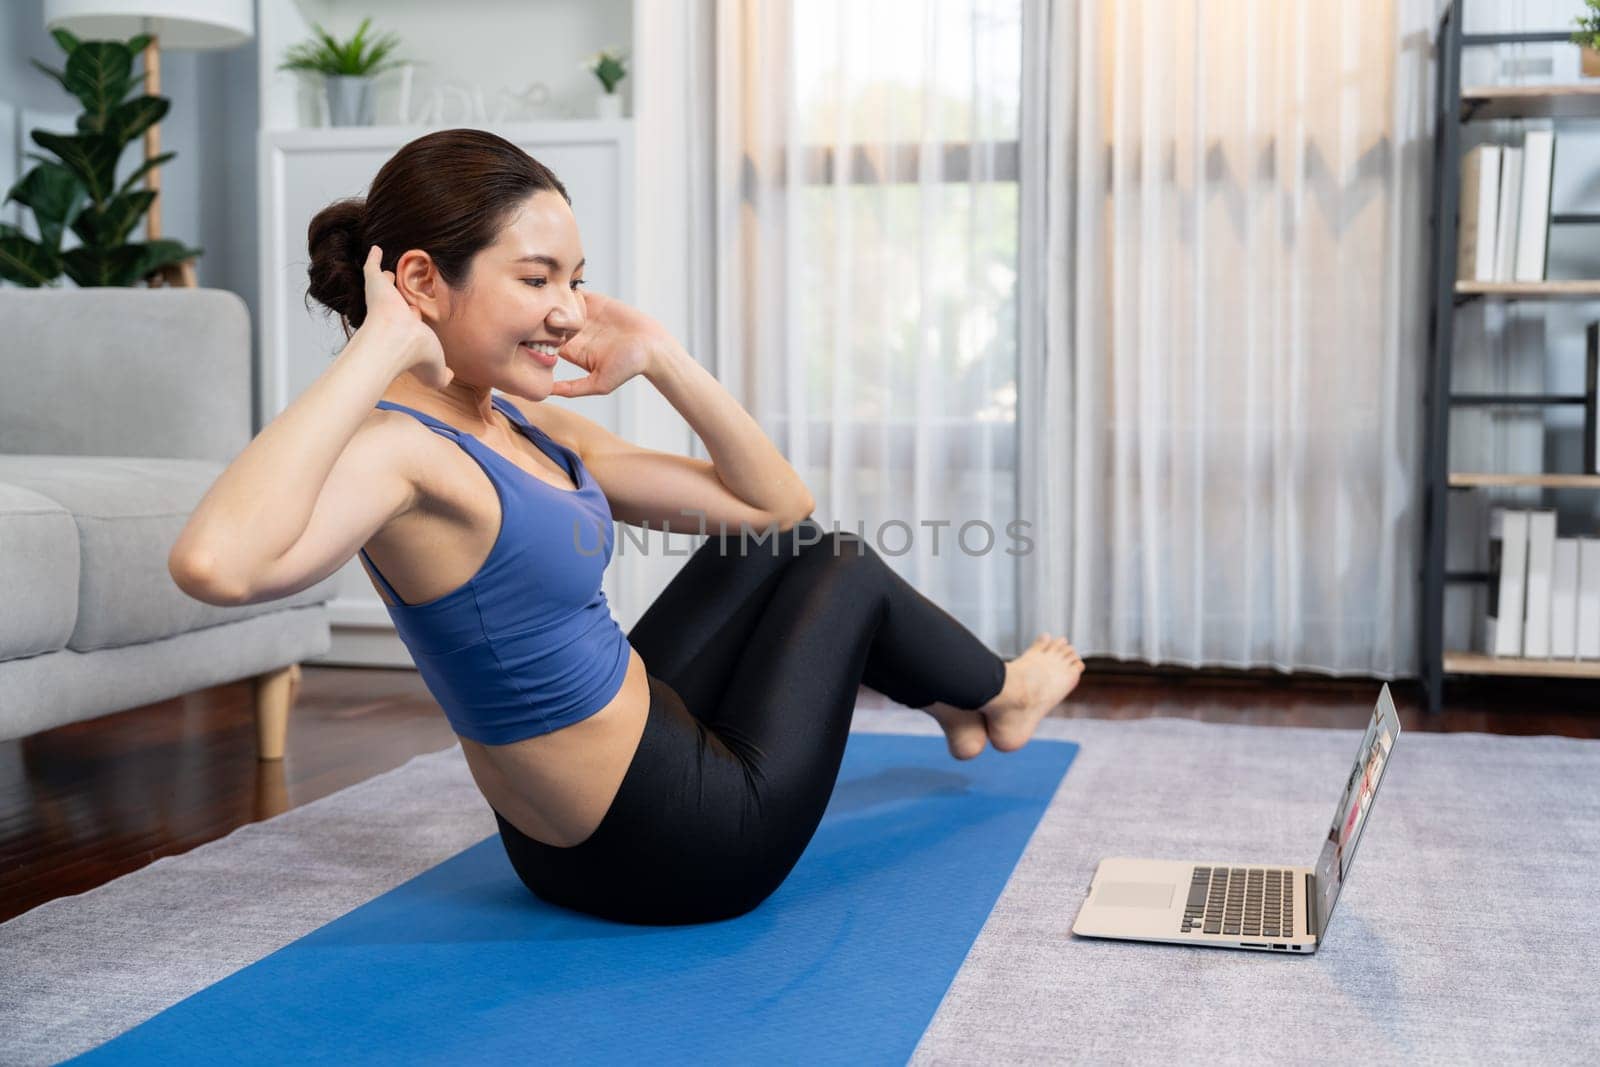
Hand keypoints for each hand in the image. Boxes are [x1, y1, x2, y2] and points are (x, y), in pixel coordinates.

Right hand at [359, 245, 450, 387]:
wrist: (396, 340)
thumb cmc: (415, 354)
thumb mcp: (436, 371)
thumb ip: (445, 375)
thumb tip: (450, 376)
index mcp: (407, 331)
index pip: (410, 322)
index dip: (414, 318)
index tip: (416, 315)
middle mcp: (394, 315)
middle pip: (398, 302)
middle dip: (401, 297)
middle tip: (403, 289)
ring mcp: (384, 299)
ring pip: (386, 286)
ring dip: (386, 278)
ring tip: (390, 270)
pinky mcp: (375, 284)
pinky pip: (372, 265)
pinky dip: (373, 257)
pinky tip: (376, 248)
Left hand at [549, 290, 670, 397]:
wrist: (652, 346)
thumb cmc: (629, 368)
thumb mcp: (599, 384)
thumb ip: (573, 389)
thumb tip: (547, 392)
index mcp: (573, 351)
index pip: (546, 343)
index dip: (538, 338)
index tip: (539, 335)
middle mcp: (576, 333)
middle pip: (549, 322)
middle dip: (544, 318)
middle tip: (547, 316)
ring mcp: (585, 315)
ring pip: (559, 305)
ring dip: (555, 303)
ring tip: (558, 305)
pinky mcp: (595, 301)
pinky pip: (575, 292)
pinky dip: (569, 291)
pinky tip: (571, 296)